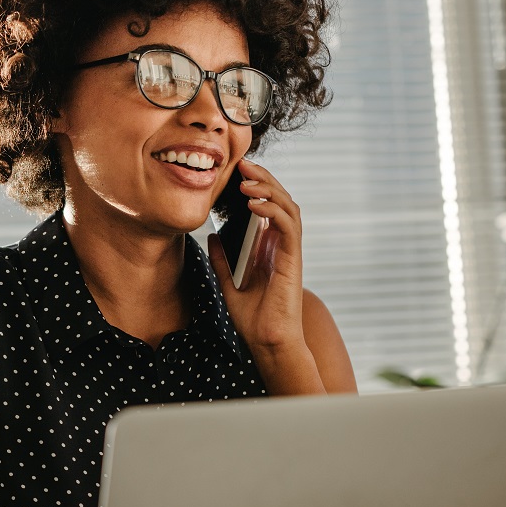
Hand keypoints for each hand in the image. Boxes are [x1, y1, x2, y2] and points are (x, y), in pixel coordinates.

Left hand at [208, 159, 319, 391]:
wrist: (266, 341)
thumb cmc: (252, 317)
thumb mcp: (228, 283)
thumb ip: (222, 259)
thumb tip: (212, 236)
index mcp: (268, 247)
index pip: (266, 206)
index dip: (255, 186)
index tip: (236, 172)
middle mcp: (281, 245)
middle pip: (279, 200)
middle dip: (262, 179)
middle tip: (243, 165)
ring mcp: (289, 250)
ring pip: (287, 207)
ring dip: (268, 189)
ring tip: (246, 181)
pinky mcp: (293, 258)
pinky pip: (287, 226)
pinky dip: (272, 210)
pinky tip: (253, 205)